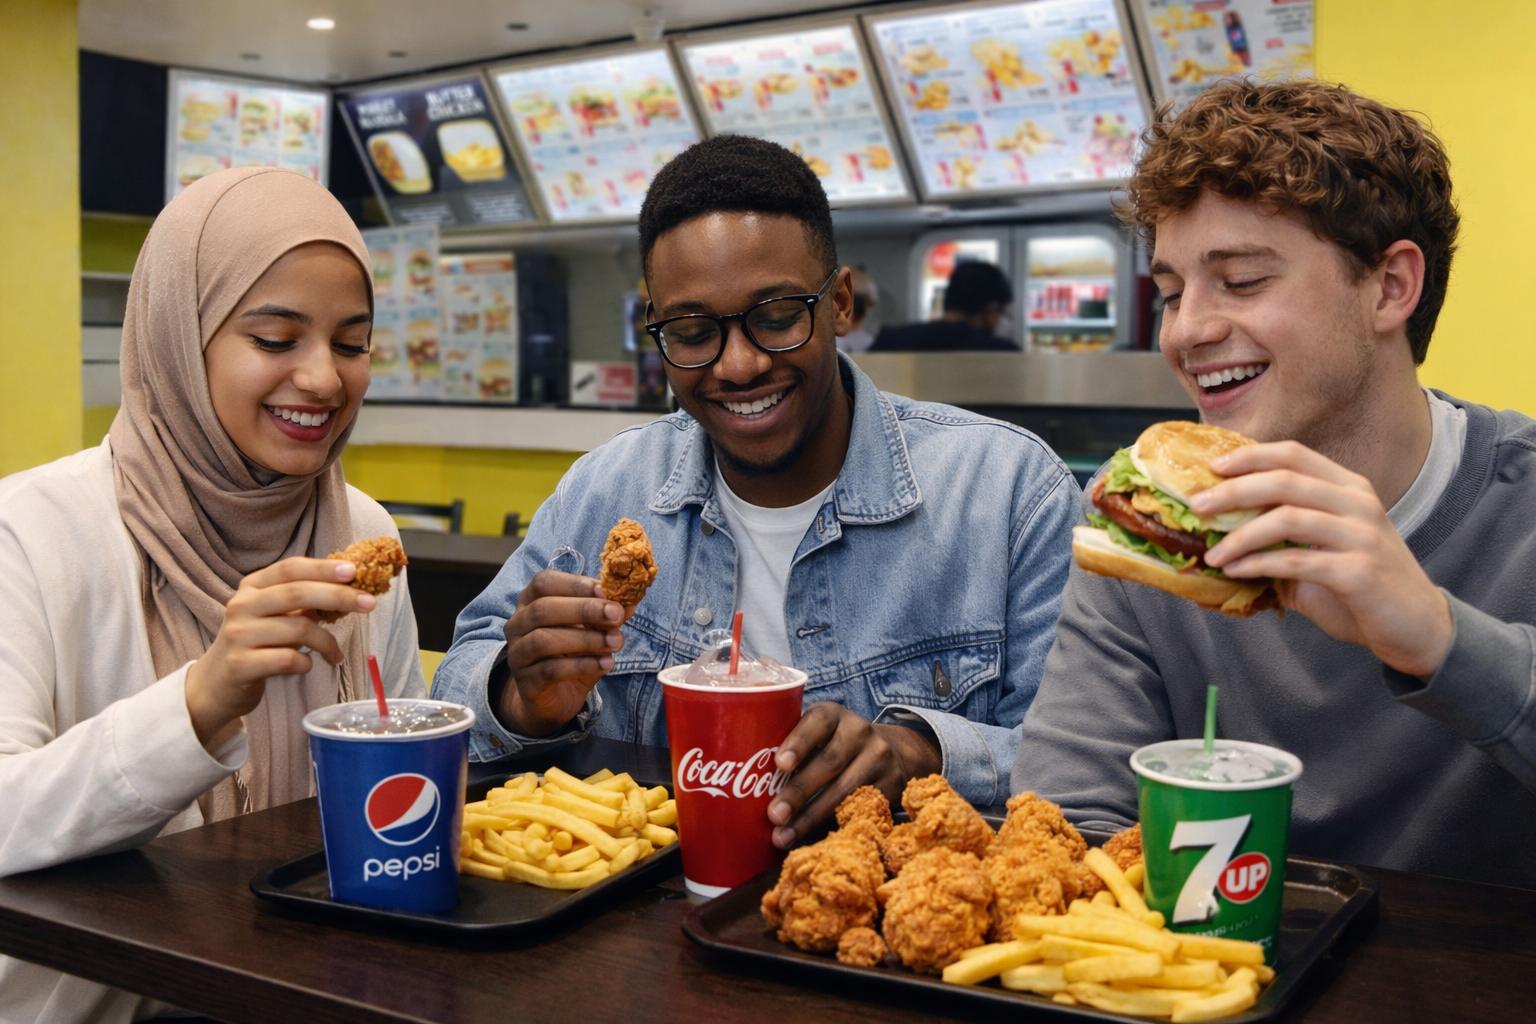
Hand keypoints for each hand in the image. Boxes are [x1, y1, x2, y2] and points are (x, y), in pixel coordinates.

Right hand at [185, 558, 375, 752]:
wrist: (216, 683)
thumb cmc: (256, 643)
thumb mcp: (274, 615)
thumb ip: (303, 601)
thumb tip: (351, 587)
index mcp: (252, 586)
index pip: (291, 568)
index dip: (323, 568)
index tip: (354, 571)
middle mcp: (242, 605)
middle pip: (297, 593)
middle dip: (338, 596)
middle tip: (369, 604)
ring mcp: (239, 635)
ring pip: (298, 629)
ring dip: (327, 642)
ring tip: (336, 655)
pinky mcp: (240, 665)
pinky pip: (288, 659)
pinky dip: (307, 663)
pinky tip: (308, 666)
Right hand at [499, 570, 629, 737]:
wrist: (552, 698)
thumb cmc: (570, 655)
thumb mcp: (591, 631)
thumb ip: (606, 615)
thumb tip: (631, 601)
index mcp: (530, 602)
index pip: (543, 582)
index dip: (574, 584)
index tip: (604, 590)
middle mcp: (518, 624)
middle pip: (543, 609)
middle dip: (583, 609)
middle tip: (615, 615)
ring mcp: (517, 654)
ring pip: (544, 640)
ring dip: (585, 639)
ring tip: (616, 642)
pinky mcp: (525, 681)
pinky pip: (550, 670)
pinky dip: (582, 665)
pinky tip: (606, 664)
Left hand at [766, 703, 941, 848]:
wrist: (890, 752)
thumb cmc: (832, 747)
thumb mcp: (816, 736)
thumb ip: (790, 749)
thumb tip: (741, 779)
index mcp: (834, 715)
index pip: (817, 721)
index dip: (798, 742)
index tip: (779, 764)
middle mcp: (860, 731)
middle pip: (829, 761)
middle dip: (799, 791)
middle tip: (774, 814)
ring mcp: (880, 757)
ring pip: (845, 791)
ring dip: (811, 817)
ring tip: (784, 835)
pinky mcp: (893, 784)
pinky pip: (861, 808)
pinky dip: (834, 825)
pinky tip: (813, 840)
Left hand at [1197, 440, 1452, 677]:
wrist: (1417, 627)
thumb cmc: (1361, 587)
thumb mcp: (1322, 551)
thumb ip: (1282, 537)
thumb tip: (1220, 532)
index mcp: (1349, 488)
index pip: (1294, 455)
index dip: (1250, 456)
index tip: (1213, 466)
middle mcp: (1358, 503)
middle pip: (1284, 480)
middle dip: (1233, 491)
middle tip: (1197, 506)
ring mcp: (1362, 535)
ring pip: (1287, 518)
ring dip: (1240, 536)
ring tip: (1212, 554)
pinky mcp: (1359, 572)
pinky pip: (1297, 560)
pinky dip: (1258, 564)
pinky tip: (1235, 572)